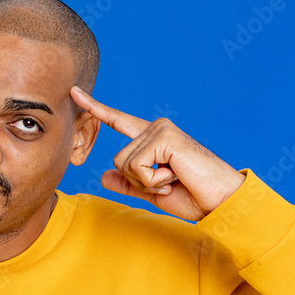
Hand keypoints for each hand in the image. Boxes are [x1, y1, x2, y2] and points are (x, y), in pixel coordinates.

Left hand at [69, 86, 244, 219]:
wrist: (219, 202)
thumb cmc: (192, 196)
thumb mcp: (152, 192)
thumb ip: (128, 183)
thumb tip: (102, 177)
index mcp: (152, 137)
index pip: (118, 121)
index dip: (95, 108)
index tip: (74, 92)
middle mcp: (156, 127)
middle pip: (118, 159)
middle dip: (138, 180)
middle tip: (167, 182)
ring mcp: (161, 130)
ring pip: (125, 163)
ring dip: (146, 181)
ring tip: (173, 179)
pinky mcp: (165, 138)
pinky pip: (137, 166)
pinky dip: (153, 180)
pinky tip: (174, 176)